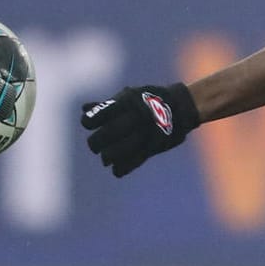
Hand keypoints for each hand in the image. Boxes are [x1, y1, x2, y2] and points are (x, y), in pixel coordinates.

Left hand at [81, 83, 200, 176]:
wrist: (181, 106)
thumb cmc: (149, 99)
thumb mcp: (129, 96)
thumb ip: (107, 105)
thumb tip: (84, 109)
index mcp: (126, 103)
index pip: (100, 115)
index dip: (89, 122)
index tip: (88, 125)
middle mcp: (136, 116)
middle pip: (109, 133)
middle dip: (96, 142)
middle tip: (95, 146)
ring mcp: (145, 132)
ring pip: (120, 149)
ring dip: (108, 157)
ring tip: (106, 158)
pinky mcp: (154, 145)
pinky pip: (135, 160)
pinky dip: (123, 168)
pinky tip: (117, 170)